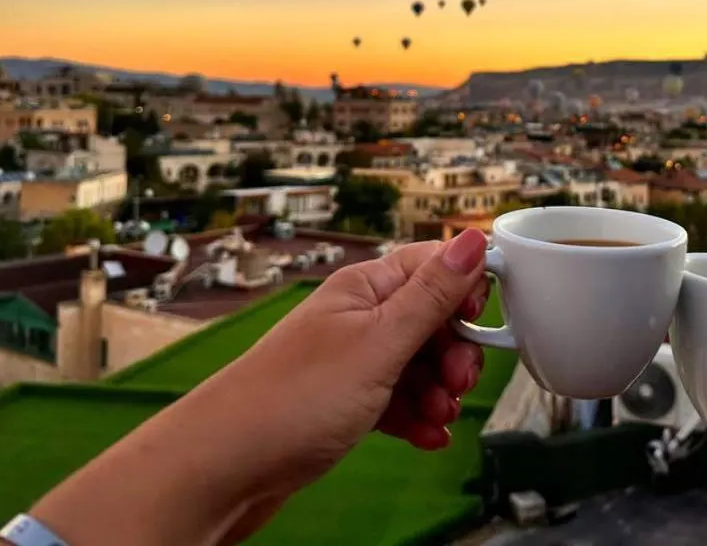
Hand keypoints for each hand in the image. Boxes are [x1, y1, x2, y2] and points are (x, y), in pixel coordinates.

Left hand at [26, 230, 492, 545]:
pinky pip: (396, 400)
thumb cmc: (291, 400)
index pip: (434, 265)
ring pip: (417, 364)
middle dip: (454, 351)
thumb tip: (472, 238)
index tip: (483, 321)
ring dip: (438, 390)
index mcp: (365, 287)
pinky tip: (427, 435)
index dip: (467, 289)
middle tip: (458, 381)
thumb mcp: (379, 344)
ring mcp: (351, 361)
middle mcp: (358, 317)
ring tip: (439, 416)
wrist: (223, 468)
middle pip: (431, 319)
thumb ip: (432, 295)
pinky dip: (416, 416)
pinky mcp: (344, 402)